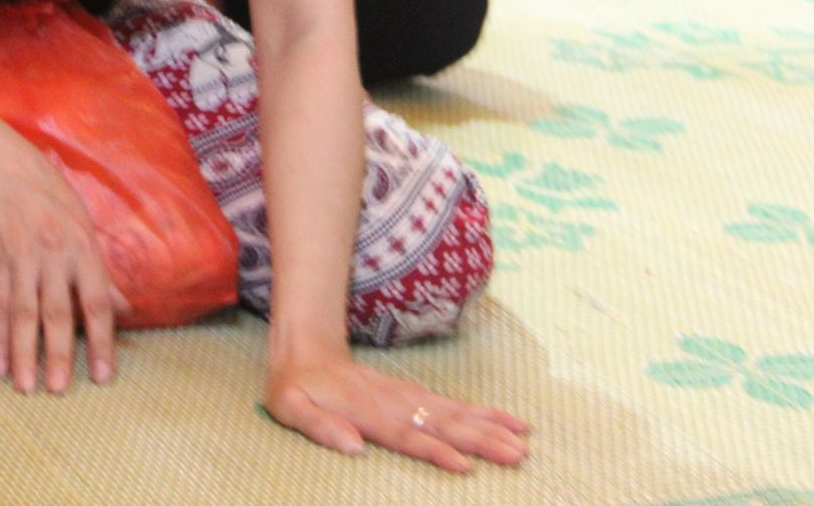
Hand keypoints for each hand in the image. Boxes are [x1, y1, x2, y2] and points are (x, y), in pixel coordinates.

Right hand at [0, 126, 126, 394]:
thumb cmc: (49, 192)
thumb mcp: (83, 224)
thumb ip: (100, 271)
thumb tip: (124, 308)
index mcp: (82, 248)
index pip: (96, 301)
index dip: (100, 340)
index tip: (102, 375)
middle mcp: (53, 256)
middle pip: (56, 312)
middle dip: (58, 354)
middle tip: (60, 391)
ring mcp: (20, 259)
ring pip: (23, 314)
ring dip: (23, 353)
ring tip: (25, 387)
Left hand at [265, 350, 529, 472]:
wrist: (306, 348)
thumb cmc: (294, 386)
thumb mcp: (289, 406)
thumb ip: (319, 427)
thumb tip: (354, 447)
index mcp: (366, 411)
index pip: (406, 435)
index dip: (435, 451)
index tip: (464, 466)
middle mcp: (394, 403)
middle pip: (443, 423)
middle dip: (481, 440)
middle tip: (517, 454)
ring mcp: (407, 396)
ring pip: (455, 412)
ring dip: (490, 426)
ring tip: (524, 439)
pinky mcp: (413, 394)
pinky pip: (453, 405)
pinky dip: (482, 412)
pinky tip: (506, 421)